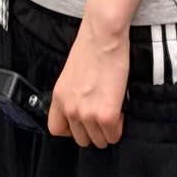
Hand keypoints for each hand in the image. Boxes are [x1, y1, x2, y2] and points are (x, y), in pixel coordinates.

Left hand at [48, 12, 129, 149]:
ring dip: (107, 131)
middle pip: (81, 139)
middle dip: (93, 131)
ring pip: (99, 141)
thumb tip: (84, 107)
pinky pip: (113, 135)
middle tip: (103, 117)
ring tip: (113, 112)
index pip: (56, 129)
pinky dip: (118, 129)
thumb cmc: (91, 48)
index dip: (71, 130)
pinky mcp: (106, 115)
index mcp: (59, 97)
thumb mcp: (71, 75)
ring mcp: (87, 114)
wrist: (103, 36)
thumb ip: (73, 95)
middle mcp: (70, 109)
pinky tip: (120, 111)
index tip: (82, 124)